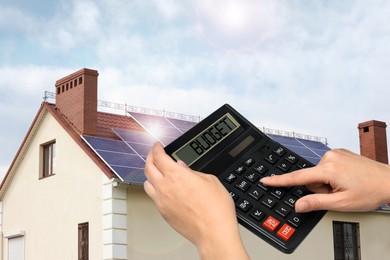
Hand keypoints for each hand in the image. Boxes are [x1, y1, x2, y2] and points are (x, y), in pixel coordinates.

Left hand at [144, 142, 248, 259]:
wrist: (214, 232)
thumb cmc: (216, 209)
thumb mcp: (210, 180)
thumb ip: (192, 172)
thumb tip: (184, 168)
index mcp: (177, 175)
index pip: (159, 156)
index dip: (156, 149)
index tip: (157, 146)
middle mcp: (165, 187)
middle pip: (148, 168)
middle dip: (150, 158)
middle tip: (153, 154)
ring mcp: (162, 201)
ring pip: (146, 183)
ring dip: (150, 174)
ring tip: (156, 172)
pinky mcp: (163, 213)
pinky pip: (153, 197)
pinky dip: (155, 189)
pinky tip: (163, 189)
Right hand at [261, 149, 389, 212]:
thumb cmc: (370, 192)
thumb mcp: (341, 203)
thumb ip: (316, 203)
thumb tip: (298, 205)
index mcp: (328, 169)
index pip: (297, 177)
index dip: (280, 181)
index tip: (266, 180)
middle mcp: (330, 157)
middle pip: (311, 177)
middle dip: (320, 188)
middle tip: (337, 193)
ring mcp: (336, 153)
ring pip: (319, 173)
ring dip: (327, 182)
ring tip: (345, 185)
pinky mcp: (340, 153)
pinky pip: (327, 166)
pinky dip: (333, 175)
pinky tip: (346, 179)